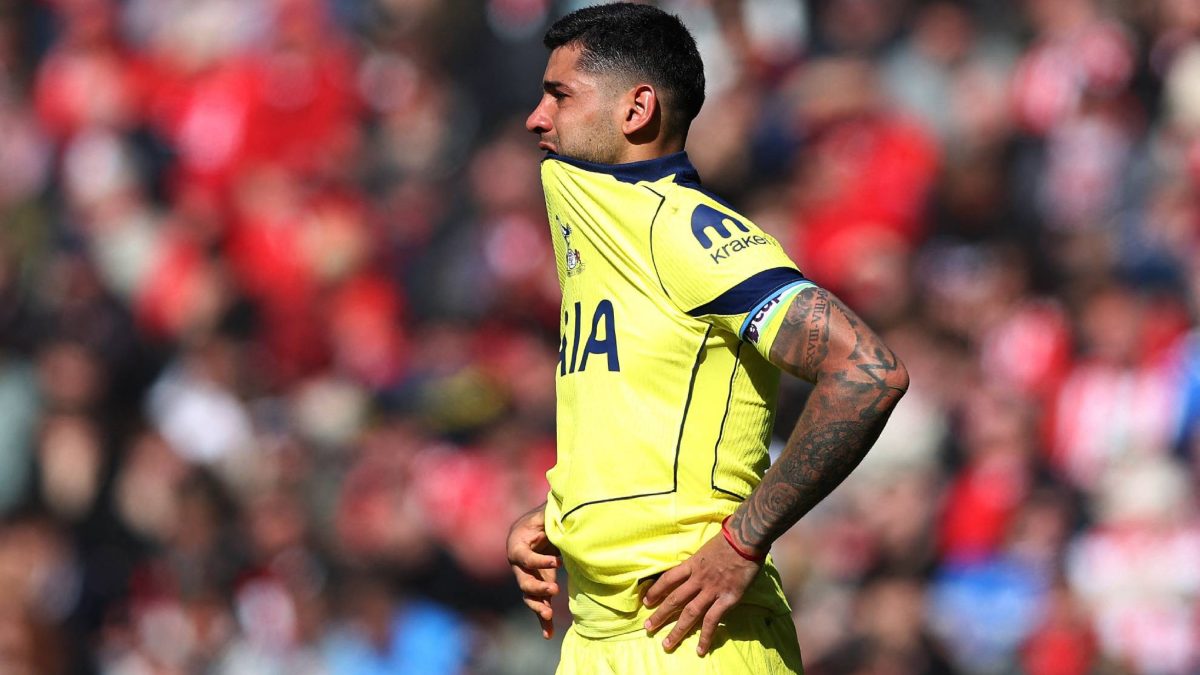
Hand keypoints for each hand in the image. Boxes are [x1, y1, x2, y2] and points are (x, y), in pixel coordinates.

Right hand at [506, 503, 560, 638]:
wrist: (538, 528)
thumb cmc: (542, 518)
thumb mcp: (545, 514)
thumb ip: (551, 513)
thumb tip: (563, 507)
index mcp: (517, 546)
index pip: (524, 557)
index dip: (539, 561)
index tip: (557, 561)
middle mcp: (519, 565)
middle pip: (523, 582)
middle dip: (538, 588)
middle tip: (554, 589)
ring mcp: (527, 578)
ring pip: (528, 597)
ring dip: (538, 607)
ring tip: (549, 615)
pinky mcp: (537, 587)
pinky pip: (537, 605)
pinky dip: (542, 621)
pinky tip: (548, 634)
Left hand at [642, 530, 762, 655]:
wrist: (745, 539)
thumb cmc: (728, 539)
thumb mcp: (705, 548)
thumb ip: (698, 560)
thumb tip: (693, 568)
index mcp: (692, 564)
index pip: (668, 579)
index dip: (656, 591)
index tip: (646, 601)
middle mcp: (698, 579)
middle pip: (675, 599)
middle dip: (660, 615)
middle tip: (648, 627)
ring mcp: (711, 590)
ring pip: (690, 613)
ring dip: (677, 630)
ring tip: (666, 644)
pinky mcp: (727, 599)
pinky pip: (713, 620)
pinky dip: (705, 636)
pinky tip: (700, 649)